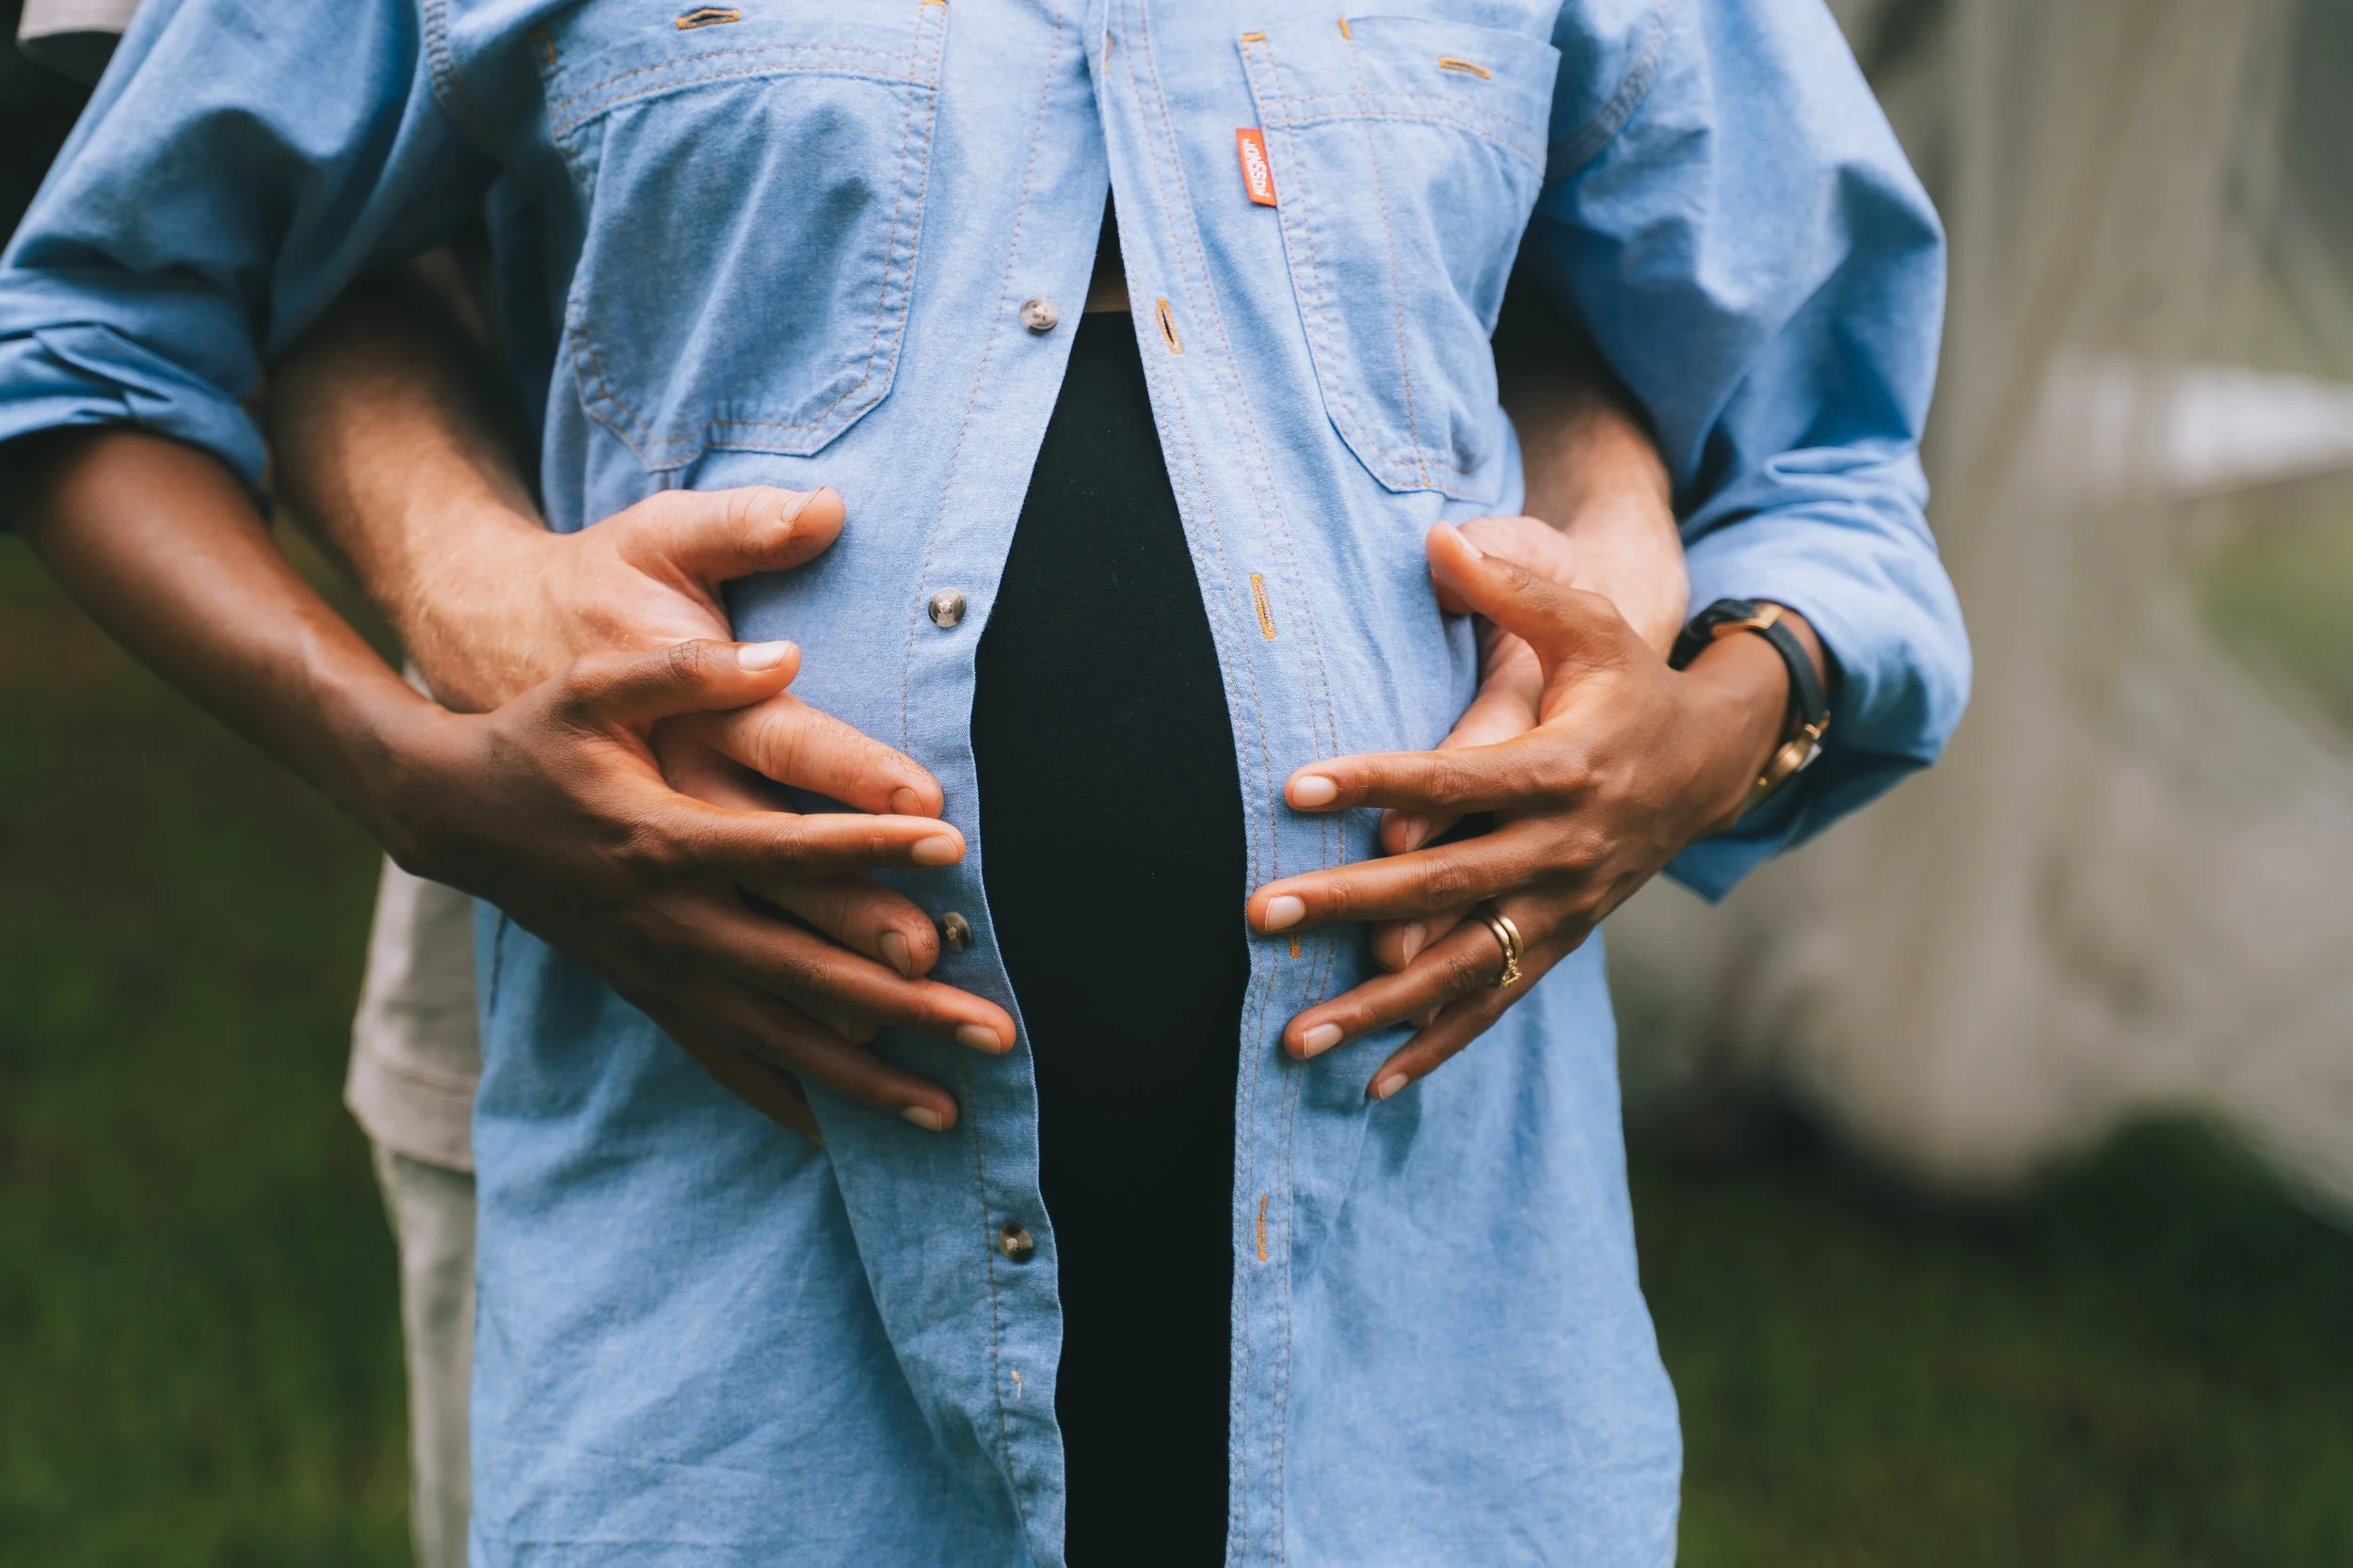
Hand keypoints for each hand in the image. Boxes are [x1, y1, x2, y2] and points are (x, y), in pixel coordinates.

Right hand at [377, 636, 1015, 1134]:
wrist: (456, 815)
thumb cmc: (539, 739)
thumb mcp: (593, 684)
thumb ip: (684, 670)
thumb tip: (785, 656)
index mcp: (663, 837)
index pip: (784, 845)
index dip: (867, 844)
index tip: (952, 845)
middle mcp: (669, 921)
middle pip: (805, 971)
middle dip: (905, 1005)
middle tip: (996, 1031)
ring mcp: (662, 972)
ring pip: (778, 1038)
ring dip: (867, 1079)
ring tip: (952, 1112)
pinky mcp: (653, 997)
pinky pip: (726, 1063)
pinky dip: (787, 1101)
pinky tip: (848, 1138)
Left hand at [1245, 524, 1812, 1100]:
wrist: (1711, 765)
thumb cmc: (1629, 684)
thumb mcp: (1590, 625)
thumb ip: (1514, 587)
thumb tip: (1435, 537)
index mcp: (1565, 767)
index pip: (1456, 777)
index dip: (1377, 781)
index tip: (1294, 788)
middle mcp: (1563, 849)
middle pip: (1444, 881)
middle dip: (1350, 903)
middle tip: (1261, 913)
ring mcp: (1563, 909)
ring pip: (1463, 966)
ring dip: (1378, 1005)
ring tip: (1295, 1035)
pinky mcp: (1559, 945)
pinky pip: (1494, 1004)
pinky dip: (1435, 1047)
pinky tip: (1369, 1084)